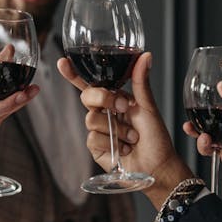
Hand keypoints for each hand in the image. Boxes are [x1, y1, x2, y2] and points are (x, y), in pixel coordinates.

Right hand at [57, 52, 190, 203]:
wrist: (157, 165)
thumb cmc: (156, 137)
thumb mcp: (147, 106)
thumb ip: (140, 81)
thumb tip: (145, 55)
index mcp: (115, 99)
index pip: (91, 84)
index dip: (74, 74)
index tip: (63, 62)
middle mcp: (104, 112)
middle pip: (87, 97)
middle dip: (104, 100)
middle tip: (123, 108)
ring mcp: (98, 130)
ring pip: (91, 119)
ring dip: (116, 129)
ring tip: (132, 137)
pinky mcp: (95, 148)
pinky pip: (93, 139)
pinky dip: (112, 144)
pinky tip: (124, 149)